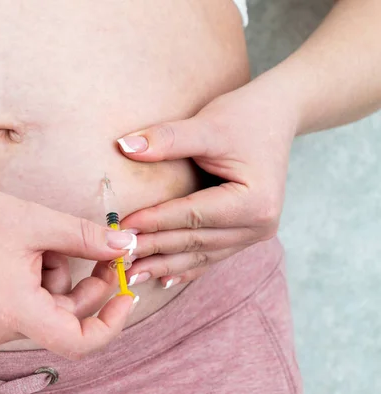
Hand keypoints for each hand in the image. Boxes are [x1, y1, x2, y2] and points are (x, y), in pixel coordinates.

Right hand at [0, 178, 137, 359]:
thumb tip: (126, 245)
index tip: (126, 295)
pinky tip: (23, 247)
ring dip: (56, 274)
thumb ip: (87, 238)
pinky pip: (24, 303)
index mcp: (14, 311)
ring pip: (45, 307)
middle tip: (99, 248)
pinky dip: (35, 278)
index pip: (77, 343)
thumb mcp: (37, 223)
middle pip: (64, 318)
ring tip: (40, 238)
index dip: (110, 323)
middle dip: (86, 284)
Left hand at [117, 83, 297, 287]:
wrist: (275, 115)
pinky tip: (163, 277)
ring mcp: (254, 233)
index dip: (155, 222)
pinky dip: (186, 265)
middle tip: (118, 257)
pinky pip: (211, 254)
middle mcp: (258, 226)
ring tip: (132, 275)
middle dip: (154, 249)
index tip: (122, 226)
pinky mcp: (246, 233)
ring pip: (201, 254)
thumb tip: (126, 147)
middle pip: (195, 240)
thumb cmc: (244, 117)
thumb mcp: (207, 124)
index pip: (193, 216)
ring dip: (165, 264)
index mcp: (254, 202)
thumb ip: (168, 139)